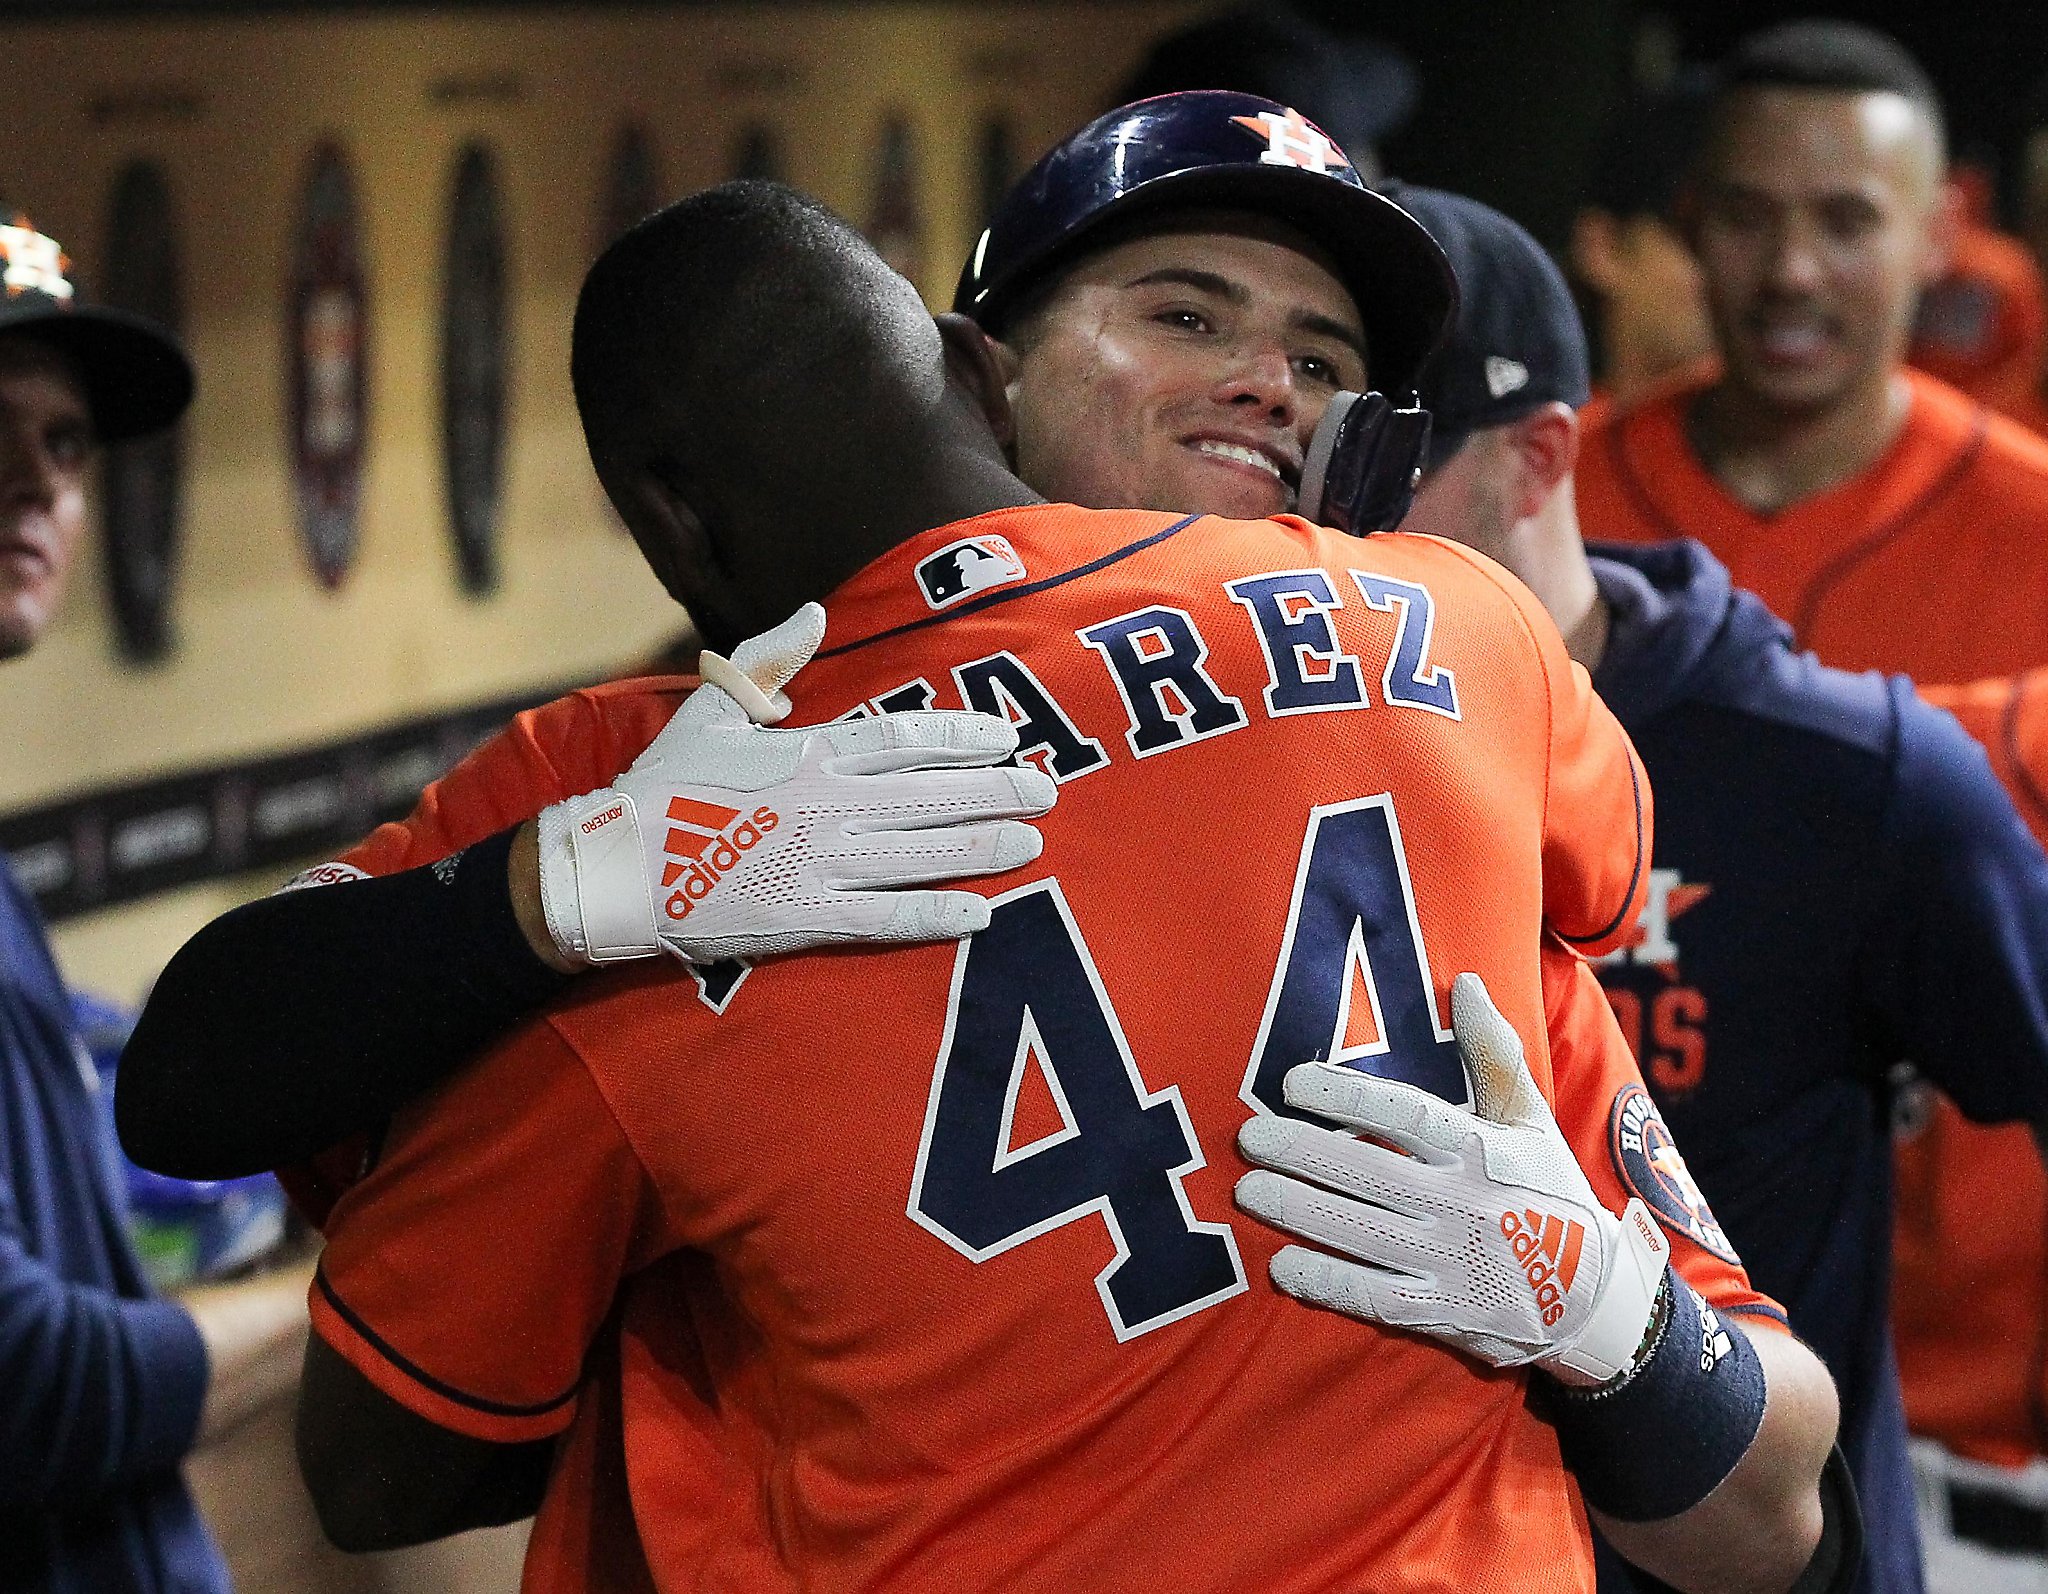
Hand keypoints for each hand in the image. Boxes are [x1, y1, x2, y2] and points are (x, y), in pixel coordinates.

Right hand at [535, 603, 1055, 965]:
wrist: (617, 869)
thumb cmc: (665, 786)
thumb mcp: (712, 707)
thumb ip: (771, 658)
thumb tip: (816, 613)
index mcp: (810, 752)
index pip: (906, 739)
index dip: (964, 738)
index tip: (1008, 737)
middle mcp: (829, 806)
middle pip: (933, 795)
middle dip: (995, 792)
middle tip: (1047, 791)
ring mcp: (823, 863)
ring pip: (923, 853)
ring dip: (982, 847)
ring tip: (1031, 844)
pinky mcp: (810, 917)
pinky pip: (888, 918)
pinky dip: (936, 915)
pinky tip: (981, 914)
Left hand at [1234, 972, 1667, 1386]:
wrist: (1596, 1300)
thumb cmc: (1548, 1192)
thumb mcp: (1530, 1120)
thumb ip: (1493, 1052)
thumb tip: (1465, 981)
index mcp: (1483, 1150)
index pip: (1407, 1114)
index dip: (1347, 1096)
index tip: (1292, 1083)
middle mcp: (1466, 1204)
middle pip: (1371, 1172)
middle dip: (1303, 1153)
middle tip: (1249, 1137)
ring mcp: (1455, 1263)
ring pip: (1364, 1233)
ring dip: (1302, 1211)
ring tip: (1248, 1189)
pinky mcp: (1445, 1314)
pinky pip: (1378, 1298)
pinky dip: (1330, 1283)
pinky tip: (1283, 1266)